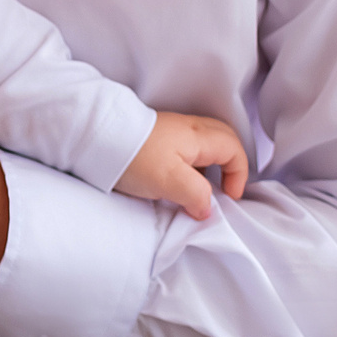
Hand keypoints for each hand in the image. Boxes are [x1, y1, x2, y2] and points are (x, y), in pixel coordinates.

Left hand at [113, 111, 249, 220]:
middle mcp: (188, 127)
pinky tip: (181, 180)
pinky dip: (194, 164)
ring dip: (212, 164)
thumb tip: (206, 209)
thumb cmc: (136, 158)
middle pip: (224, 139)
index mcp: (198, 135)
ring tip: (203, 188)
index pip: (234, 149)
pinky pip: (187, 147)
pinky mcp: (156, 136)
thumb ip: (197, 196)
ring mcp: (172, 130)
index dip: (239, 174)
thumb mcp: (172, 181)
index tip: (230, 198)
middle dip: (231, 164)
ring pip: (205, 143)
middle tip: (225, 189)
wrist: (97, 138)